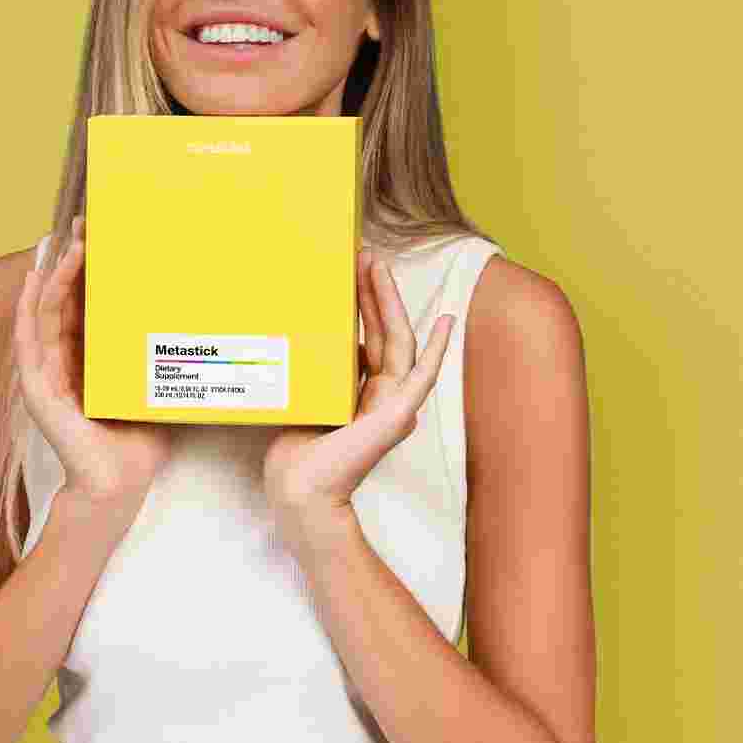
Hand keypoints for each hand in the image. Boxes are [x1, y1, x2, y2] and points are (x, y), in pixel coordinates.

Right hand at [12, 214, 175, 513]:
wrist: (119, 484)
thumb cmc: (139, 438)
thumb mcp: (157, 384)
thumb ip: (169, 356)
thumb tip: (210, 321)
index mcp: (87, 356)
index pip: (84, 300)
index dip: (90, 267)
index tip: (104, 232)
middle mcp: (62, 358)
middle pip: (62, 297)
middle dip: (72, 259)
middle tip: (86, 223)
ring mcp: (45, 371)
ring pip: (44, 310)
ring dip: (55, 274)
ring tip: (69, 243)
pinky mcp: (37, 387)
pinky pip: (30, 339)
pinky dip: (30, 306)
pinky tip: (34, 278)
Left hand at [262, 245, 455, 548]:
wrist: (301, 489)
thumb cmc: (296, 451)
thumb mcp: (305, 395)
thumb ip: (316, 368)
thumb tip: (303, 330)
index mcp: (362, 392)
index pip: (367, 336)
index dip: (363, 302)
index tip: (353, 268)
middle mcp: (382, 395)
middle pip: (384, 331)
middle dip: (375, 290)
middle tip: (366, 253)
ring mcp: (394, 404)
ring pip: (399, 341)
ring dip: (391, 301)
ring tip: (380, 266)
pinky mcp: (399, 415)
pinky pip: (423, 375)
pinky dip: (437, 348)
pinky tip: (446, 321)